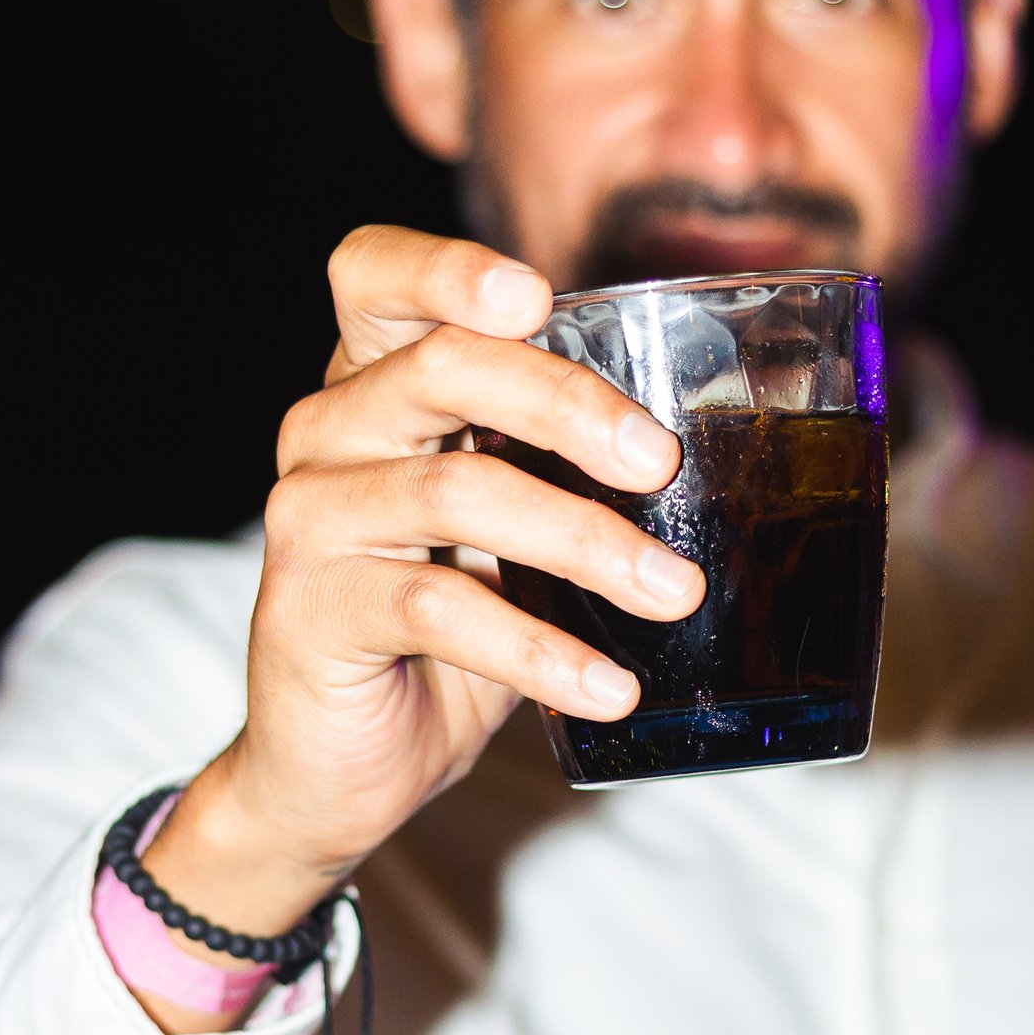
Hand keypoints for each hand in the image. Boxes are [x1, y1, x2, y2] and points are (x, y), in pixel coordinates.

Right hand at [142, 226, 700, 957]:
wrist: (337, 766)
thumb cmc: (441, 636)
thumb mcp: (507, 534)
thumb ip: (562, 470)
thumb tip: (724, 454)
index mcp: (372, 384)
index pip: (373, 275)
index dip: (446, 268)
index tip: (538, 297)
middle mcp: (326, 430)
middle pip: (441, 368)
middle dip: (567, 405)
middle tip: (660, 462)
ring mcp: (310, 518)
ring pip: (455, 492)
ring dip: (585, 542)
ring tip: (674, 592)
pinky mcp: (310, 611)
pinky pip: (440, 612)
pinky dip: (540, 652)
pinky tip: (608, 686)